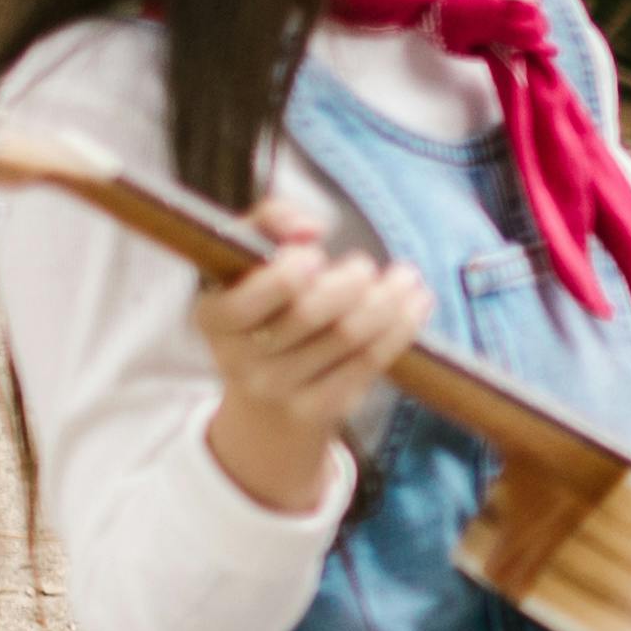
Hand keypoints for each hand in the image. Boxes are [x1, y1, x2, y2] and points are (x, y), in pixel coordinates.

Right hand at [193, 195, 425, 514]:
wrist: (264, 399)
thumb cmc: (263, 305)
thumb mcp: (248, 257)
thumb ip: (269, 221)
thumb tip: (310, 229)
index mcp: (213, 318)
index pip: (247, 301)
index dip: (286, 276)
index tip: (316, 255)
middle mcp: (239, 360)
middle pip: (308, 315)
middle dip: (349, 282)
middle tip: (365, 267)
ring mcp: (280, 390)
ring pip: (347, 338)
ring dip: (388, 301)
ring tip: (406, 277)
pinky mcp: (321, 409)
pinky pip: (369, 363)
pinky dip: (400, 329)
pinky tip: (417, 304)